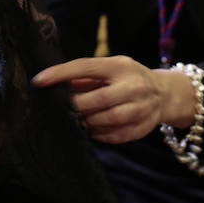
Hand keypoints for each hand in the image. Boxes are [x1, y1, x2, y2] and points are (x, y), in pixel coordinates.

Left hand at [32, 57, 195, 143]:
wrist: (164, 94)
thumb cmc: (127, 78)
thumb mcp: (111, 68)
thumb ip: (85, 77)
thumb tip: (55, 85)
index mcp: (120, 66)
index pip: (86, 67)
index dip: (61, 74)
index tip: (39, 80)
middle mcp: (133, 86)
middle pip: (97, 100)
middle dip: (75, 106)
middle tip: (62, 109)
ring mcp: (141, 108)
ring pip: (106, 120)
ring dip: (86, 122)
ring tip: (77, 119)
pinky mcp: (142, 128)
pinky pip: (113, 136)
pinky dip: (98, 134)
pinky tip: (92, 128)